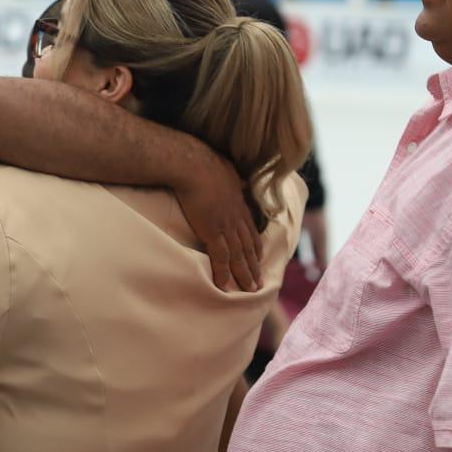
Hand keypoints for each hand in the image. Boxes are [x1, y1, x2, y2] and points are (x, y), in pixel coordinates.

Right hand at [172, 145, 263, 291]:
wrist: (192, 164)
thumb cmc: (204, 162)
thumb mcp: (225, 168)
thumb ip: (230, 176)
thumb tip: (231, 174)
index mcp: (239, 203)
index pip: (250, 230)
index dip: (255, 246)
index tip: (258, 257)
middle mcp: (236, 217)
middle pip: (248, 247)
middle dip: (254, 266)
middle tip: (259, 282)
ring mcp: (226, 226)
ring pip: (239, 256)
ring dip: (245, 275)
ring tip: (250, 290)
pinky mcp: (212, 231)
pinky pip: (220, 257)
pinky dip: (223, 273)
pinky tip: (224, 286)